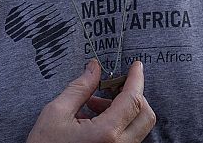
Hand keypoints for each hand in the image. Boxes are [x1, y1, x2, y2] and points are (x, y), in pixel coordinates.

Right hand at [26, 60, 155, 142]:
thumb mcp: (57, 112)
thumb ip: (80, 88)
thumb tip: (94, 68)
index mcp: (106, 134)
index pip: (133, 100)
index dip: (136, 79)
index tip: (136, 66)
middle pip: (145, 115)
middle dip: (134, 95)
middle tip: (112, 86)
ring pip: (138, 128)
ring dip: (124, 109)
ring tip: (93, 104)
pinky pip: (129, 139)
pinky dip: (119, 123)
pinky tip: (95, 119)